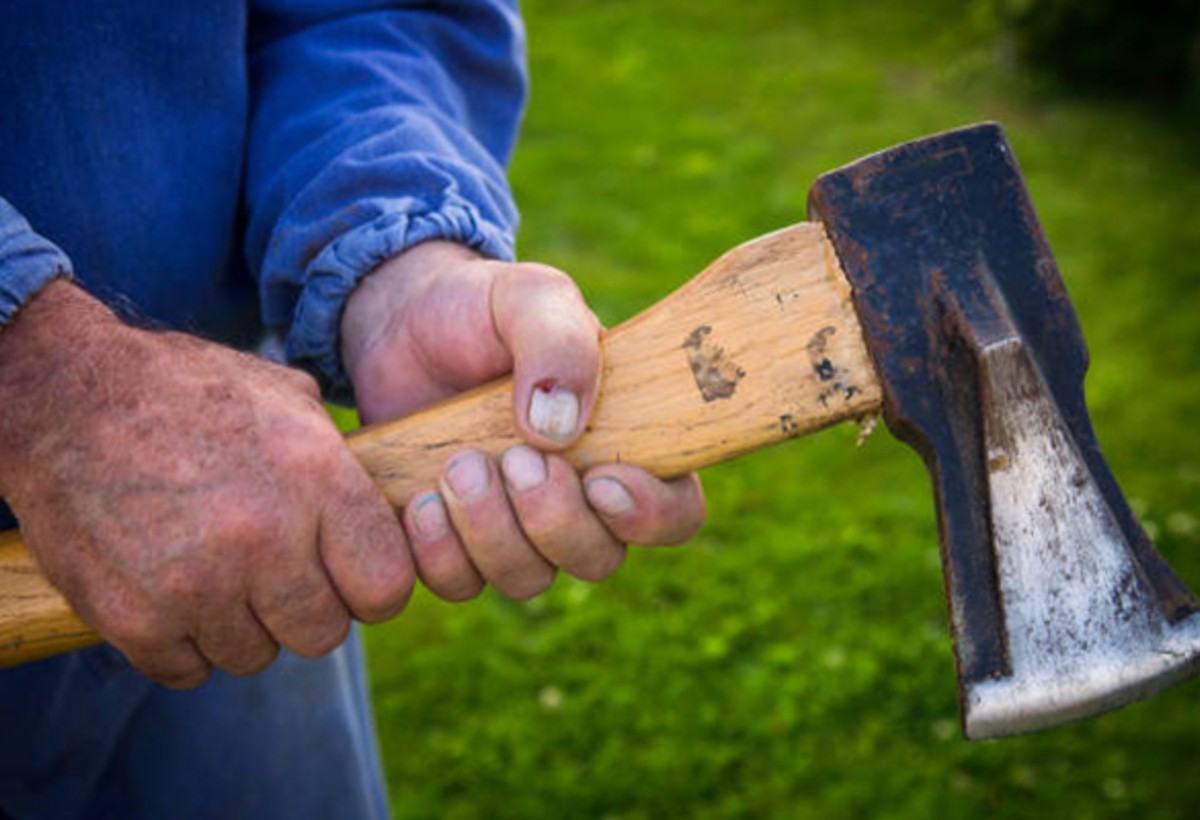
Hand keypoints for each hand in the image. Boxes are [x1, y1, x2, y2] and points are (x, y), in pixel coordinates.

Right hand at [0, 280, 413, 686]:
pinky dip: (184, 643)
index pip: (387, 588)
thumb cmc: (186, 391)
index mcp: (315, 480)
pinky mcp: (134, 618)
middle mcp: (263, 538)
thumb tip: (385, 508)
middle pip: (324, 634)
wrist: (65, 396)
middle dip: (308, 610)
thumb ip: (340, 463)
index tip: (351, 576)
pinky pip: (188, 670)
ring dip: (243, 626)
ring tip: (218, 573)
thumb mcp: (286, 398)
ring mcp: (196, 585)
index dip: (372, 587)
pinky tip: (173, 591)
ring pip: (256, 656)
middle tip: (278, 576)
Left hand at [341, 242, 705, 601]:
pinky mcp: (453, 541)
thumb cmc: (483, 308)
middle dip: (554, 519)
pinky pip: (459, 584)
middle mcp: (577, 498)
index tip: (602, 479)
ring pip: (527, 579)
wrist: (399, 321)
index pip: (674, 511)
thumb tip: (559, 427)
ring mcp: (515, 527)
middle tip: (511, 458)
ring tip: (456, 466)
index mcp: (623, 442)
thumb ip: (558, 341)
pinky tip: (420, 500)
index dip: (650, 515)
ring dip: (491, 534)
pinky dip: (438, 552)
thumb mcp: (530, 297)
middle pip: (598, 559)